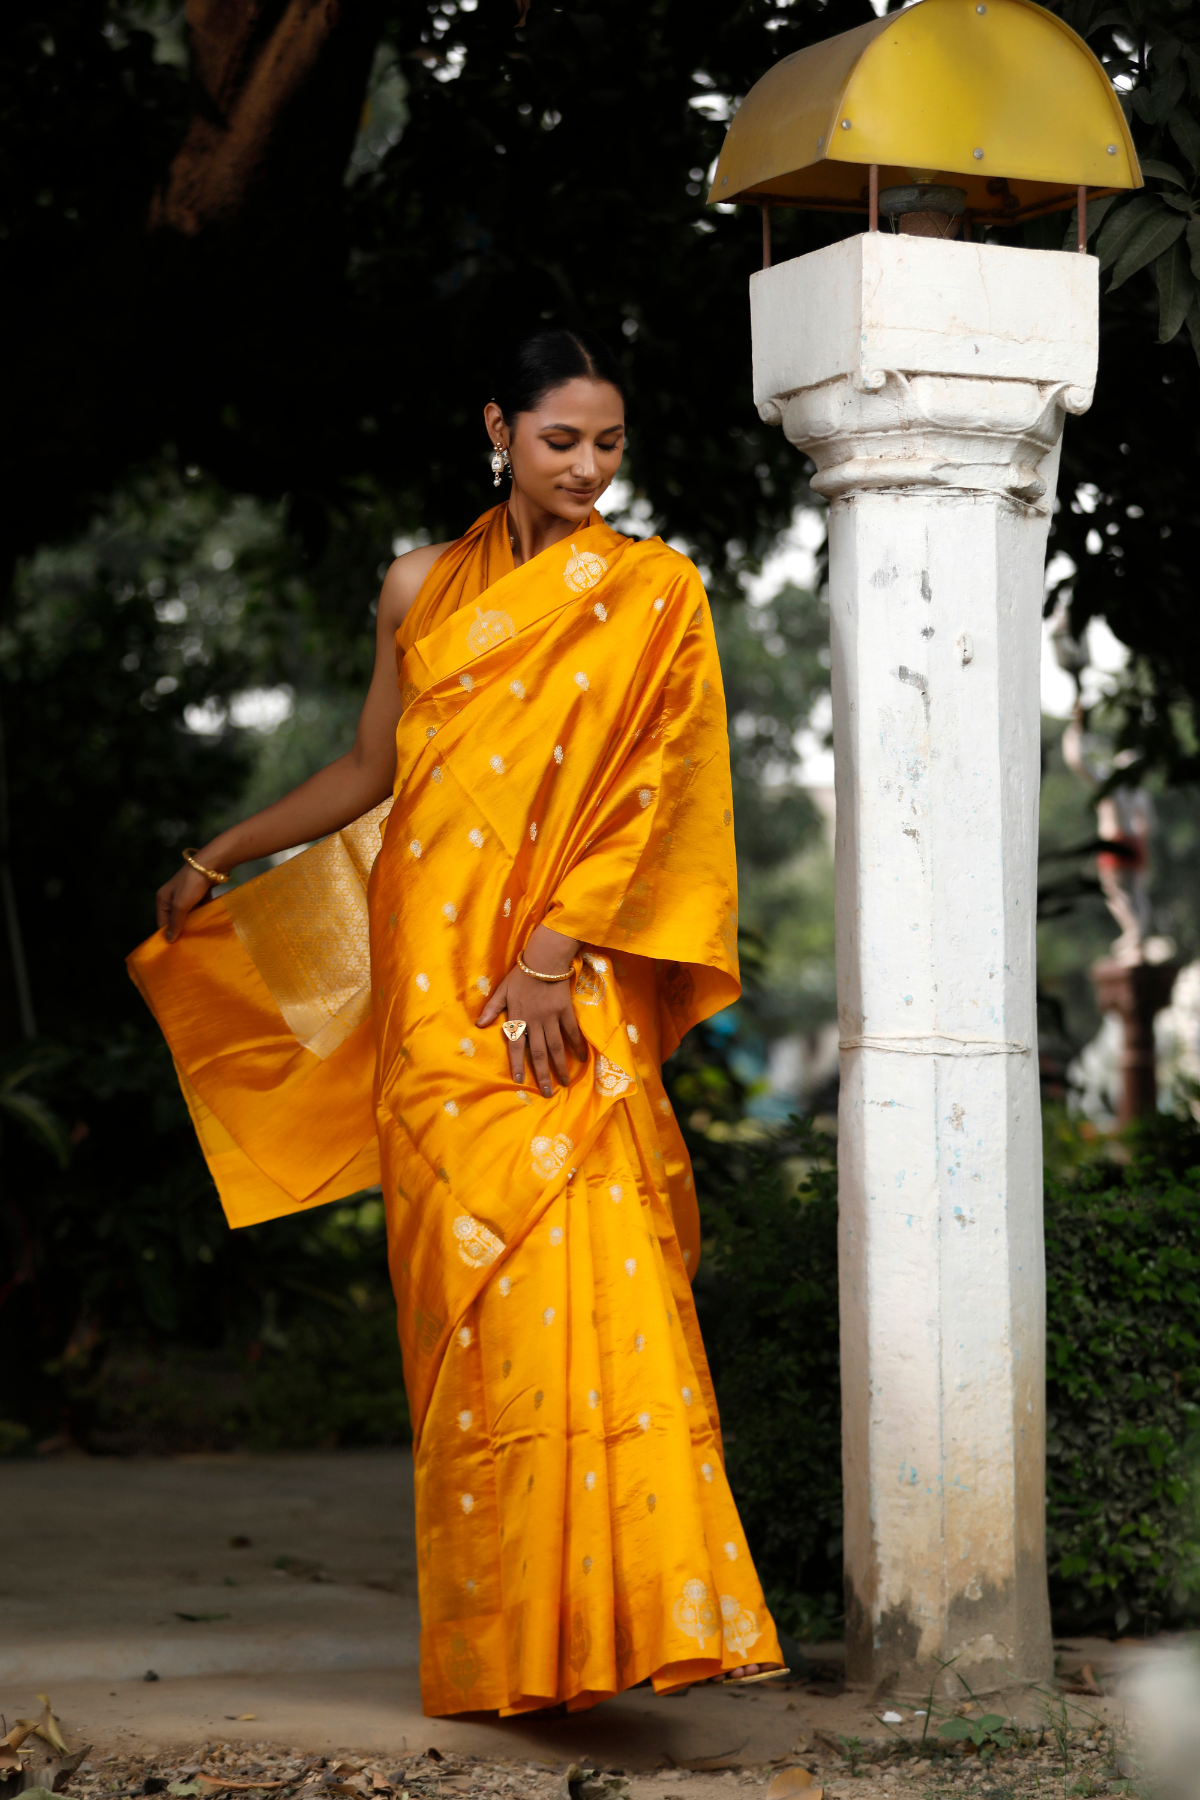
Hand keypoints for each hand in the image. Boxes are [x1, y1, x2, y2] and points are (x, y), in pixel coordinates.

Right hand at [155, 860, 220, 942]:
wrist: (211, 864)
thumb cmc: (192, 884)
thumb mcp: (181, 905)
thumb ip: (175, 922)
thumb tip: (169, 940)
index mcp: (163, 899)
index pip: (163, 922)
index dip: (169, 934)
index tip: (177, 948)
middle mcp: (172, 897)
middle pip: (176, 919)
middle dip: (183, 929)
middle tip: (190, 944)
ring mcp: (186, 895)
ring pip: (189, 914)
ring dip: (194, 923)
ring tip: (200, 938)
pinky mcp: (199, 893)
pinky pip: (199, 908)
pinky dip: (202, 915)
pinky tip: (208, 925)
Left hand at [476, 926, 585, 1096]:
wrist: (544, 960)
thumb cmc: (521, 975)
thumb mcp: (502, 990)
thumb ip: (492, 1008)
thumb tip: (479, 1024)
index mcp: (518, 1018)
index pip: (515, 1046)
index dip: (517, 1064)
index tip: (520, 1081)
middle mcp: (535, 1022)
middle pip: (538, 1053)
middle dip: (542, 1074)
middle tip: (547, 1093)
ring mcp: (552, 1018)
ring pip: (556, 1047)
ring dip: (560, 1066)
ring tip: (564, 1083)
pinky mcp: (565, 1012)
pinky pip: (572, 1032)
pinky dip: (578, 1045)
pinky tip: (582, 1059)